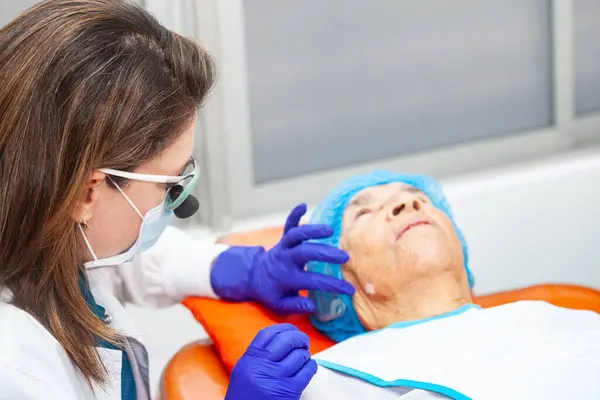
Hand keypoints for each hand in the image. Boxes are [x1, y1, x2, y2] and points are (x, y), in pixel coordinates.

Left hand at [211, 203, 354, 313]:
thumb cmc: (271, 291)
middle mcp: (286, 260)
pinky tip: (303, 205)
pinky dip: (294, 215)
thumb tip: (311, 306)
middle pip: (305, 253)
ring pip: (296, 236)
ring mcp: (283, 247)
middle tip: (344, 257)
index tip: (350, 289)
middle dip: (324, 253)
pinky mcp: (283, 239)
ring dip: (312, 231)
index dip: (333, 285)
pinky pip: (287, 225)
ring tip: (330, 230)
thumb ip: (295, 306)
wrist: (254, 275)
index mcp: (287, 278)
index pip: (314, 281)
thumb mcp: (279, 305)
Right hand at [225, 324, 316, 399]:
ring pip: (300, 355)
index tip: (292, 329)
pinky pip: (307, 371)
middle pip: (287, 340)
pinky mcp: (290, 390)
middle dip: (299, 338)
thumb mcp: (244, 370)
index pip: (268, 333)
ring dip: (305, 354)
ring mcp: (277, 377)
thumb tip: (281, 337)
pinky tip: (308, 367)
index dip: (283, 328)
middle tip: (303, 341)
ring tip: (303, 358)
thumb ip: (258, 354)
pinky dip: (311, 366)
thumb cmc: (246, 395)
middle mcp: (262, 365)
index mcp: (250, 359)